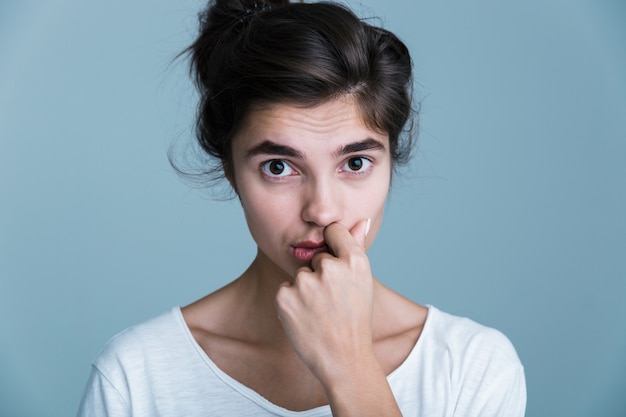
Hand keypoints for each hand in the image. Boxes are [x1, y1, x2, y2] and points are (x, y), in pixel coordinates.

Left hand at [275, 218, 373, 383]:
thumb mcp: (363, 281)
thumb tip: (364, 218)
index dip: (333, 246)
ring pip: (300, 274)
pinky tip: (306, 318)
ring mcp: (306, 282)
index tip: (336, 265)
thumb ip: (357, 246)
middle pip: (316, 257)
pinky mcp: (285, 296)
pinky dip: (291, 303)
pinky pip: (285, 289)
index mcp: (354, 261)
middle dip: (320, 275)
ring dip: (305, 290)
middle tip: (333, 302)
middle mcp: (331, 268)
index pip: (333, 231)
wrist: (344, 358)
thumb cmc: (355, 319)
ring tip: (320, 312)